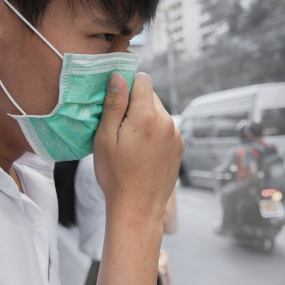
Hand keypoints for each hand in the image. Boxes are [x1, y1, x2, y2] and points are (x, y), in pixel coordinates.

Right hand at [92, 72, 183, 284]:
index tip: (115, 102)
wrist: (138, 209)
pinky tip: (141, 151)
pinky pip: (165, 128)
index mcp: (147, 115)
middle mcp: (167, 121)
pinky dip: (153, 132)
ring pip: (158, 112)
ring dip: (144, 118)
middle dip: (134, 104)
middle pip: (150, 95)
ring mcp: (176, 135)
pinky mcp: (179, 147)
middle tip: (118, 126)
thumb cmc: (116, 175)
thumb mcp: (105, 138)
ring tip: (130, 142)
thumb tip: (118, 76)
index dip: (127, 85)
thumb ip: (113, 104)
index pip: (142, 79)